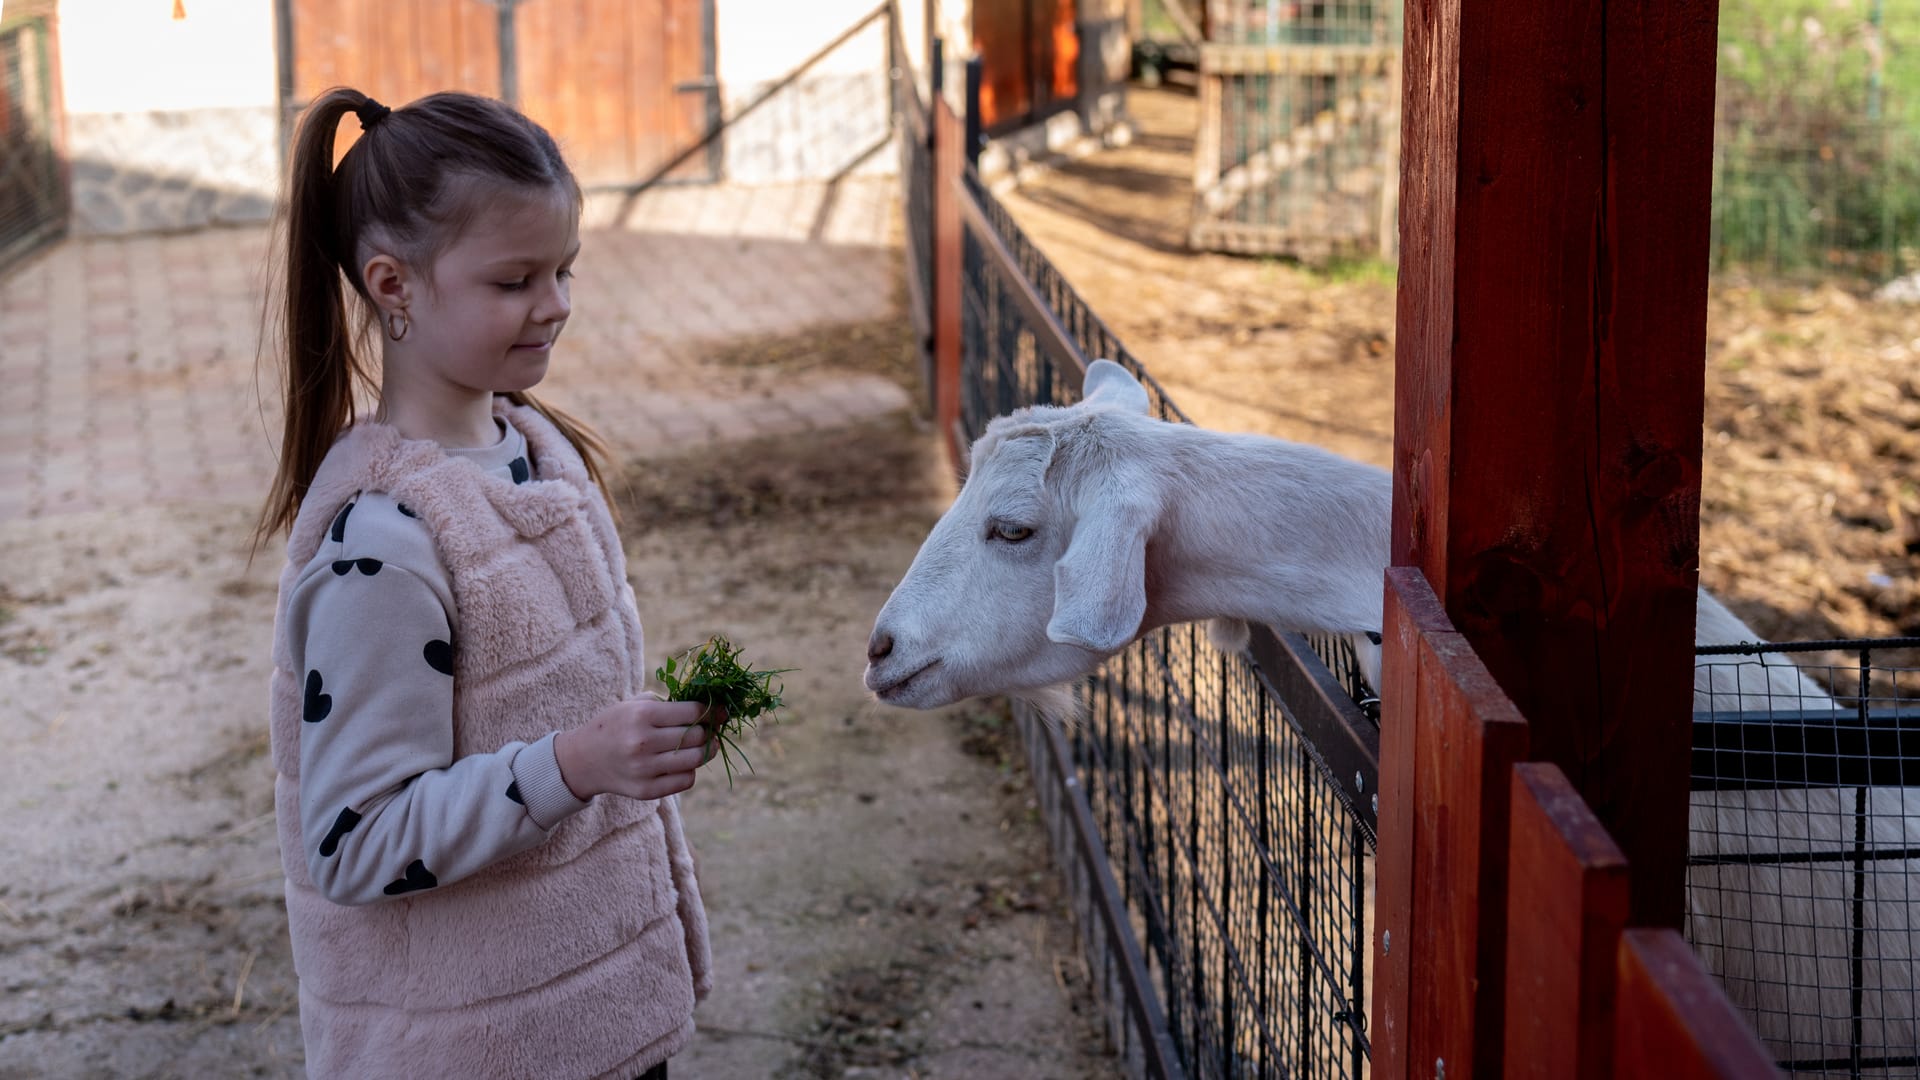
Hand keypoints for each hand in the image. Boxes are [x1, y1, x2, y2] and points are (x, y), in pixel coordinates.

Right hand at [554, 697, 724, 800]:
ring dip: (706, 751)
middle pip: (697, 737)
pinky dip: (690, 771)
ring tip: (704, 745)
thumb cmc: (616, 725)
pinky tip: (684, 763)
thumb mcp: (635, 704)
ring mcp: (644, 770)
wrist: (583, 759)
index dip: (713, 711)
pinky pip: (685, 781)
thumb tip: (710, 708)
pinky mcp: (646, 791)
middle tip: (712, 729)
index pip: (693, 712)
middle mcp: (643, 743)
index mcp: (642, 716)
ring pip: (695, 760)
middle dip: (710, 731)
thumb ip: (669, 704)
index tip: (721, 711)